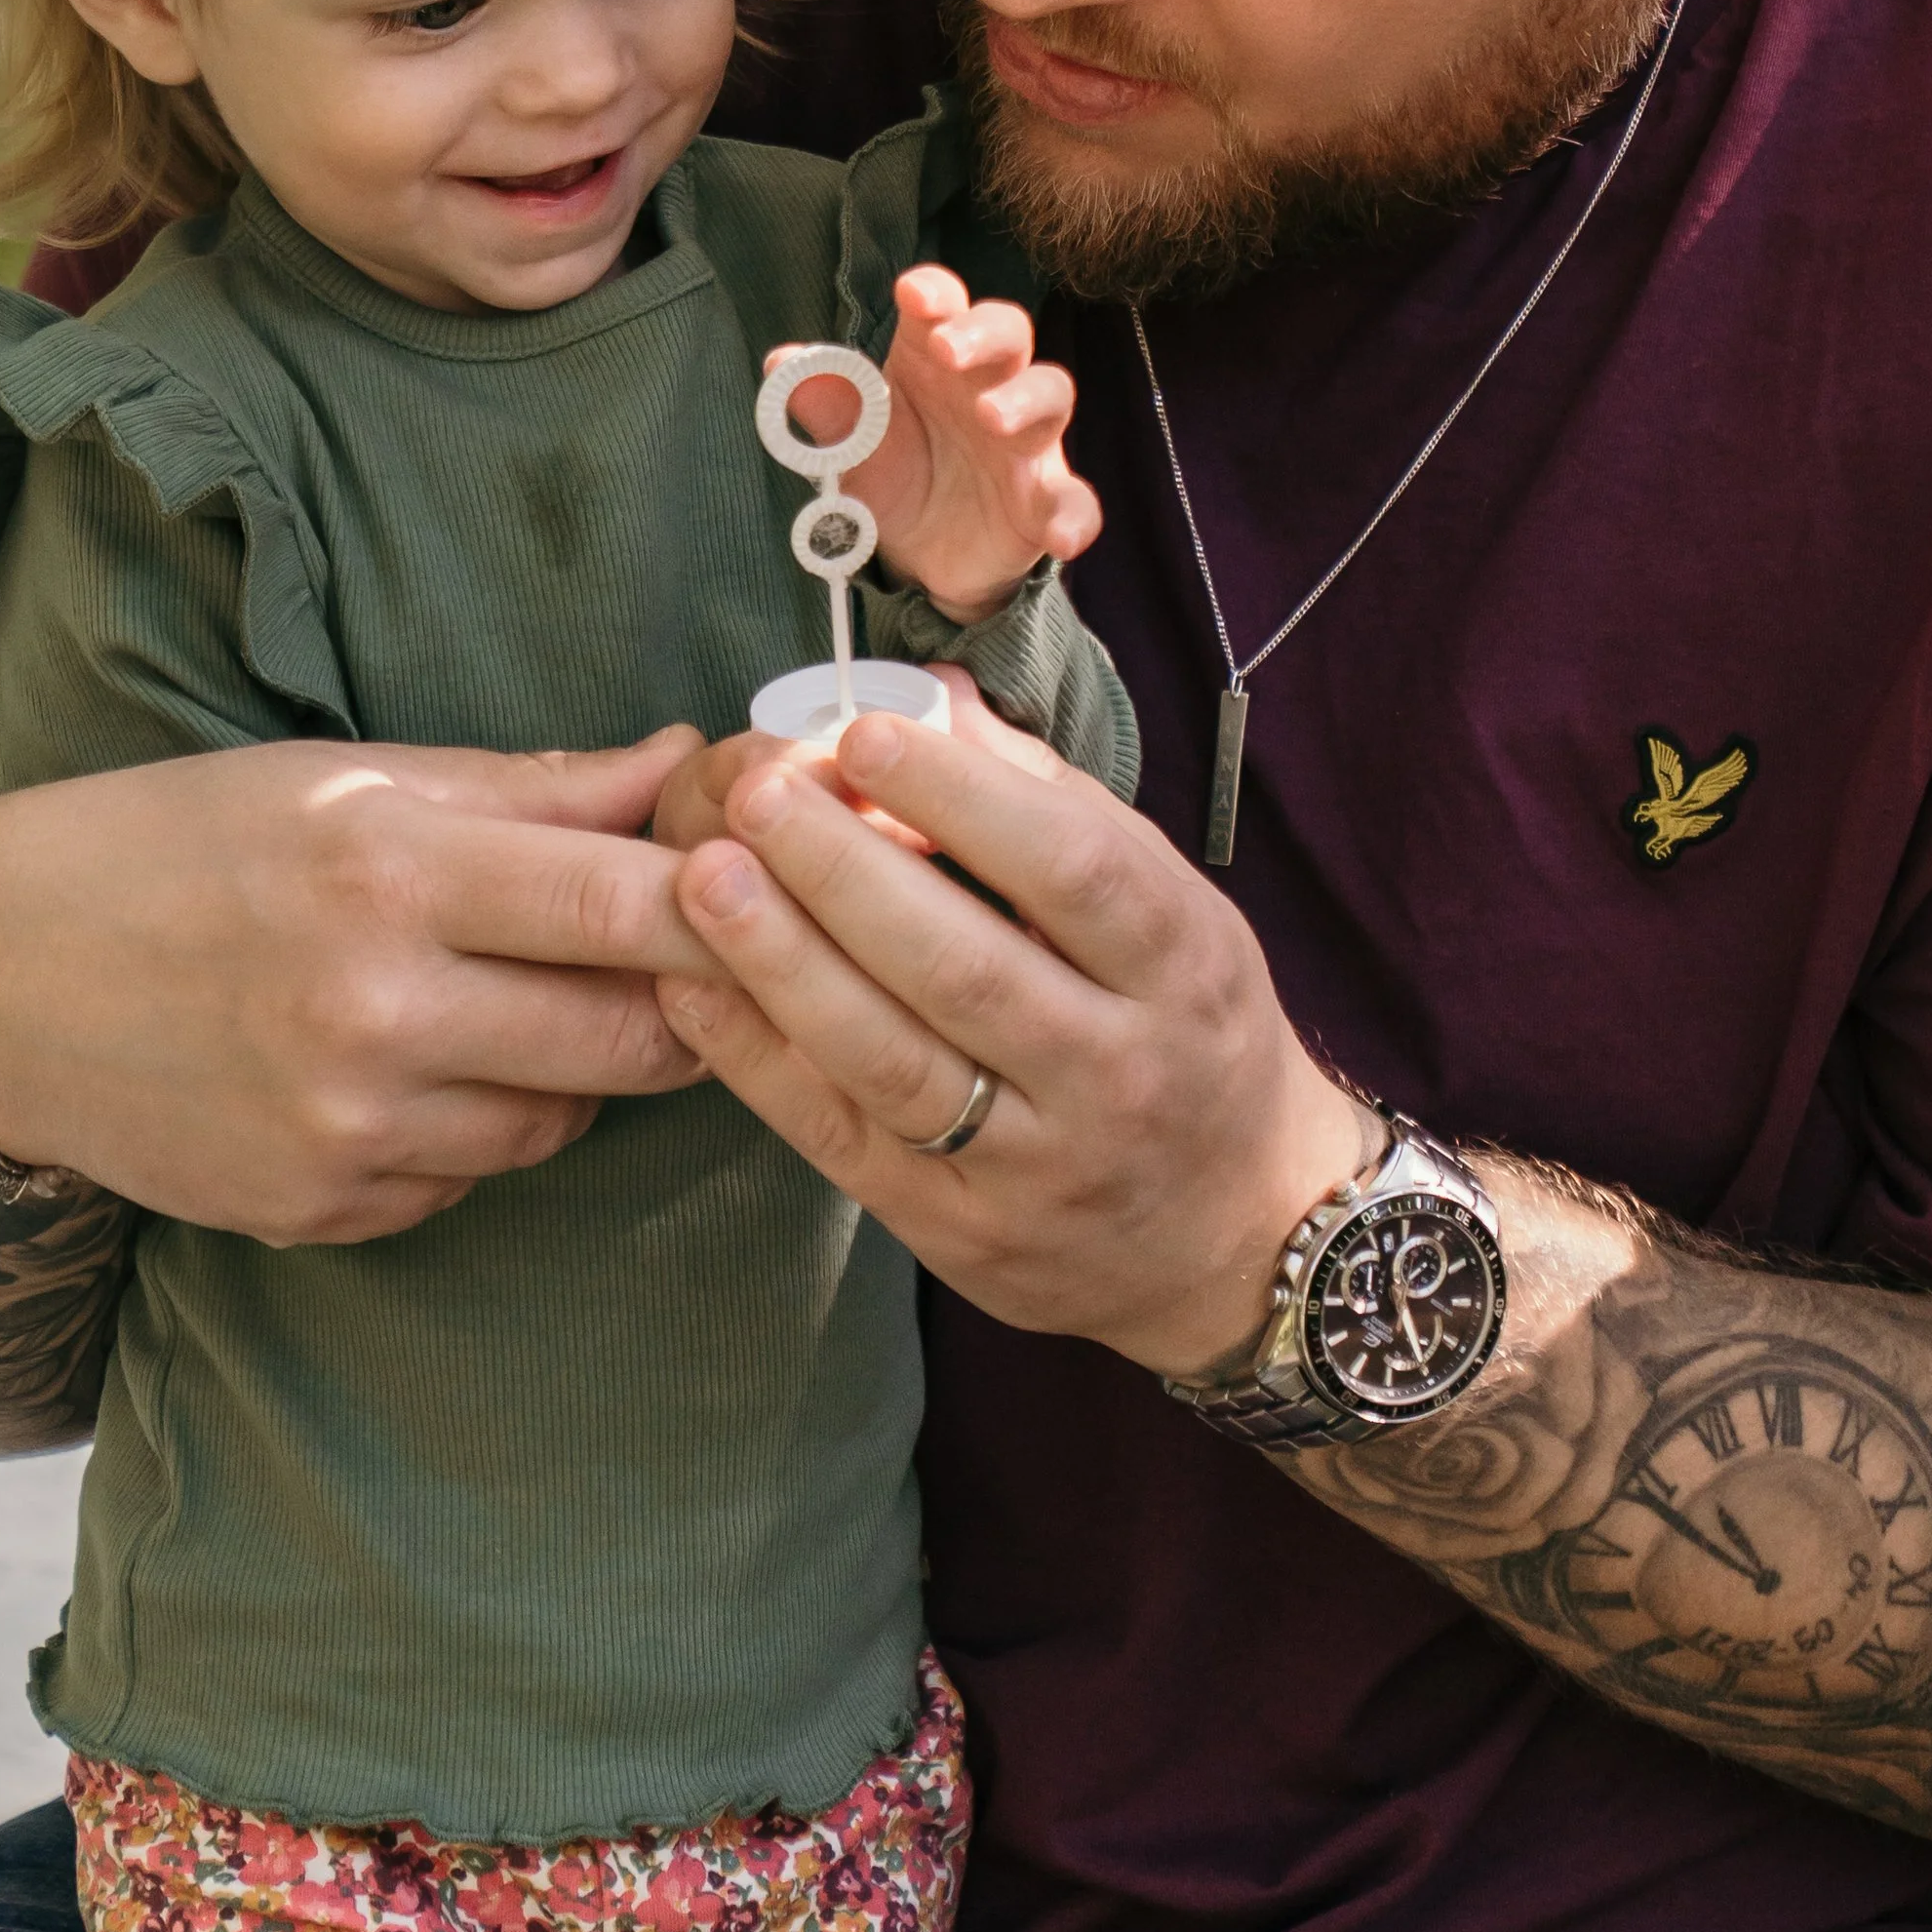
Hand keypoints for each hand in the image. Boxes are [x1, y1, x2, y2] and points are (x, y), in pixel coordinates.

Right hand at [0, 733, 715, 1243]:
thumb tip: (694, 759)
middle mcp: (376, 1011)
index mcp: (391, 871)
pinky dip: (479, 1130)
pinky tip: (422, 1069)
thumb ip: (537, 787)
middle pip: (631, 1036)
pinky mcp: (319, 1212)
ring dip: (579, 1067)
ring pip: (564, 1121)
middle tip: (707, 960)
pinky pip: (470, 1182)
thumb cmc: (186, 844)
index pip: (631, 903)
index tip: (778, 884)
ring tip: (524, 998)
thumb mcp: (354, 779)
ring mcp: (347, 1129)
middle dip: (691, 1001)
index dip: (730, 902)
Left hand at [658, 677, 1370, 1376]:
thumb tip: (931, 697)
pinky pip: (845, 1141)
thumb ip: (1054, 803)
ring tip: (704, 877)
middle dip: (845, 873)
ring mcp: (1039, 1168)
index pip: (1074, 871)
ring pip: (893, 1060)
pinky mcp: (964, 1234)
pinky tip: (692, 988)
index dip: (964, 798)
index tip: (865, 733)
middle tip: (757, 792)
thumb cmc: (1190, 1027)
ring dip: (785, 963)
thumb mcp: (1172, 906)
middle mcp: (1118, 1072)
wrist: (1239, 1234)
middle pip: (966, 968)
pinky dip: (760, 1062)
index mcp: (1181, 966)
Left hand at [774, 266, 1100, 619]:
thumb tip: (782, 365)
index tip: (911, 294)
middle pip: (1009, 333)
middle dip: (984, 334)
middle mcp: (988, 386)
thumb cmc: (891, 472)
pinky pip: (1076, 502)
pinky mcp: (1044, 502)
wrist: (920, 556)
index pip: (944, 306)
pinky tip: (1061, 535)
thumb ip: (825, 408)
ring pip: (1051, 396)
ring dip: (1027, 402)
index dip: (934, 294)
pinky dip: (1076, 516)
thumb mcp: (850, 447)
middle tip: (948, 350)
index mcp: (934, 358)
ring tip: (993, 419)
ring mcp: (1024, 443)